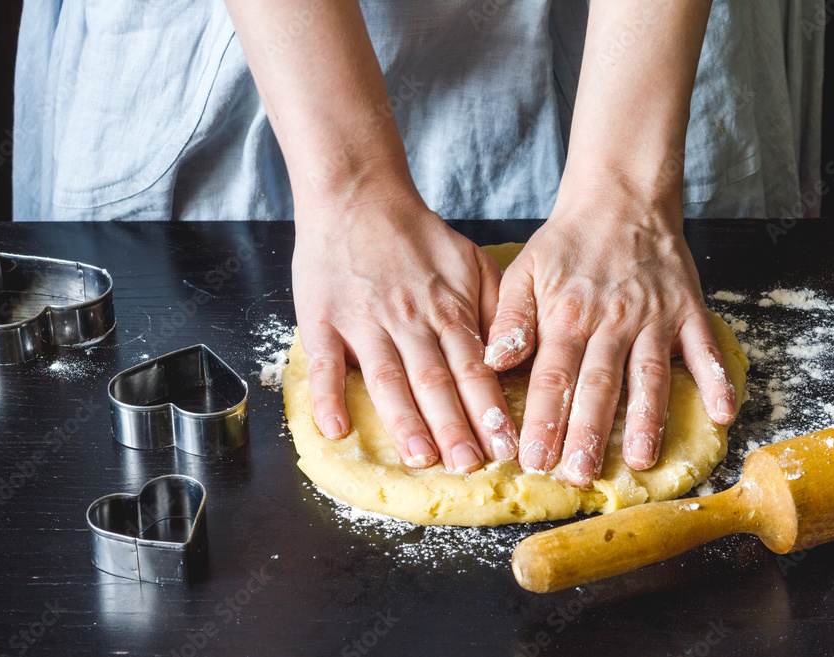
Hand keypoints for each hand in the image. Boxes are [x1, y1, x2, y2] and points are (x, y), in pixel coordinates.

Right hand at [292, 190, 518, 472]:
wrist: (357, 196)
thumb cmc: (416, 236)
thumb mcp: (470, 262)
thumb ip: (494, 309)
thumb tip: (511, 359)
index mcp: (446, 309)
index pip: (473, 366)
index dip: (489, 408)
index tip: (505, 445)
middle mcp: (408, 319)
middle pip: (435, 379)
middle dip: (455, 426)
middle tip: (471, 465)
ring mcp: (363, 321)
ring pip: (388, 377)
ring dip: (404, 420)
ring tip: (421, 457)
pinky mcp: (322, 320)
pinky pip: (324, 363)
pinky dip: (327, 397)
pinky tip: (335, 430)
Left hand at [484, 181, 735, 486]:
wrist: (621, 197)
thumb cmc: (567, 242)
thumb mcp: (524, 271)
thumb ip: (509, 319)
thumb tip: (493, 362)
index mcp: (566, 314)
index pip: (552, 376)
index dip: (542, 419)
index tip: (533, 459)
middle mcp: (611, 319)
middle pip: (598, 384)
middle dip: (587, 433)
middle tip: (579, 475)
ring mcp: (653, 316)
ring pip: (649, 374)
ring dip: (646, 419)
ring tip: (640, 460)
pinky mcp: (688, 310)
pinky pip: (704, 349)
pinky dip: (716, 379)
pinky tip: (722, 413)